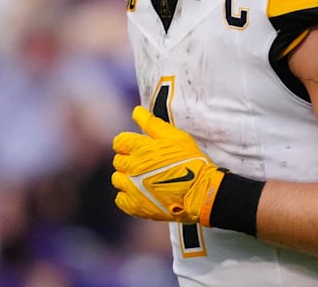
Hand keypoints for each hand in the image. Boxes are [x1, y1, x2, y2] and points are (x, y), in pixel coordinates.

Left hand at [111, 106, 224, 224]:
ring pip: (117, 180)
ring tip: (141, 179)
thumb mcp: (175, 136)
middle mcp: (133, 167)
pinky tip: (139, 193)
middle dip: (128, 160)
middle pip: (118, 161)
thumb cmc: (190, 161)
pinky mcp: (135, 206)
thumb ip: (152, 123)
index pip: (119, 142)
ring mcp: (133, 188)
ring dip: (126, 178)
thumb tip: (136, 111)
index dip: (127, 144)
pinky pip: (120, 199)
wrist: (200, 192)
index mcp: (140, 148)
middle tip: (144, 164)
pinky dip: (127, 196)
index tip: (137, 148)